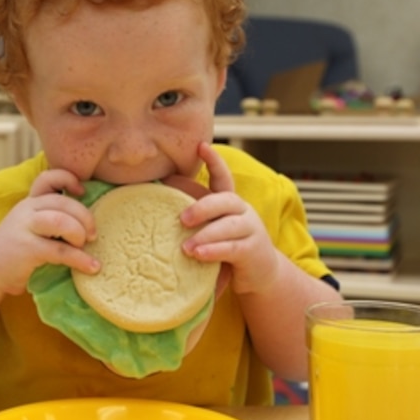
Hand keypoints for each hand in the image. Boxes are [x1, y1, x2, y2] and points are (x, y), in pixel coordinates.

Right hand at [0, 169, 100, 295]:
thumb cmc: (15, 250)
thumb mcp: (29, 226)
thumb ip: (49, 217)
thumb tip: (87, 220)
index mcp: (29, 202)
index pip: (48, 178)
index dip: (68, 179)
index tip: (82, 192)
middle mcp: (26, 210)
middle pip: (63, 203)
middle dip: (85, 217)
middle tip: (92, 234)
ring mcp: (25, 228)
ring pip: (61, 221)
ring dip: (79, 233)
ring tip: (85, 246)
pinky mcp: (27, 249)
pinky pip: (60, 250)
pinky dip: (80, 259)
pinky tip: (92, 267)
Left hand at [170, 143, 280, 295]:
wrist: (260, 273)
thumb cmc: (226, 247)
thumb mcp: (211, 228)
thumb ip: (194, 216)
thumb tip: (160, 193)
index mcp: (230, 203)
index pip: (223, 177)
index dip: (214, 161)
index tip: (201, 146)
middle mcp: (243, 212)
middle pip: (225, 200)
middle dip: (203, 207)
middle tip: (182, 218)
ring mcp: (251, 230)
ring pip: (229, 226)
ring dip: (206, 234)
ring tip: (186, 247)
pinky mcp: (253, 251)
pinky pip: (233, 248)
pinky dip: (215, 250)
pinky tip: (199, 254)